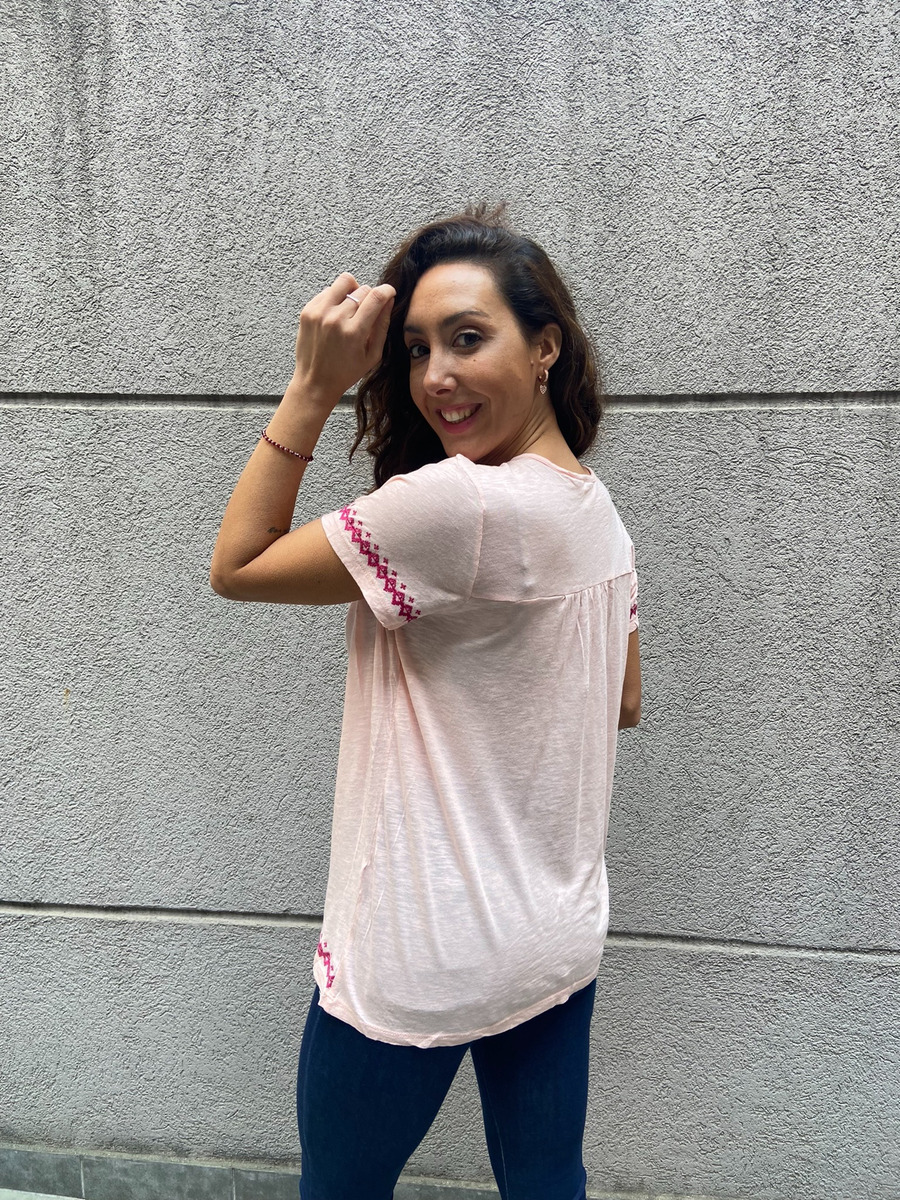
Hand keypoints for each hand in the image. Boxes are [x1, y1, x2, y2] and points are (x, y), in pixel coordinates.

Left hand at [290, 272, 395, 407]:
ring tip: (351, 306)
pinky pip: (327, 290)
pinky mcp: (308, 311)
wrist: (315, 382)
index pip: (376, 297)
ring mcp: (319, 313)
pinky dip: (335, 297)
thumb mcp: (372, 355)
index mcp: (354, 332)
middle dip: (370, 296)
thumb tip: (389, 300)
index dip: (387, 290)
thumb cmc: (346, 372)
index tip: (389, 292)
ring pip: (344, 282)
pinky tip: (336, 313)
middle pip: (362, 289)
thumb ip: (382, 326)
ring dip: (352, 290)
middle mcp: (335, 319)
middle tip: (367, 311)